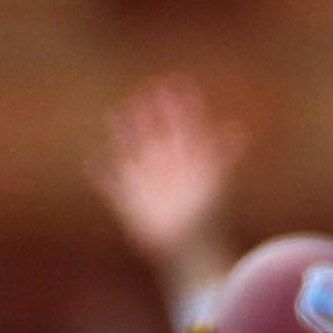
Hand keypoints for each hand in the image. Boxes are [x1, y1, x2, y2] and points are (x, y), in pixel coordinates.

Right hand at [89, 76, 243, 294]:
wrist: (191, 250)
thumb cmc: (208, 218)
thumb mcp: (216, 182)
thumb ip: (225, 157)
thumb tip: (239, 133)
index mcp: (189, 163)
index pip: (186, 127)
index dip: (182, 107)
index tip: (177, 83)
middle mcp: (169, 171)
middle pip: (158, 135)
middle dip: (152, 114)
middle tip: (145, 90)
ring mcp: (149, 186)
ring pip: (134, 153)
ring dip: (125, 134)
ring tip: (116, 114)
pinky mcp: (131, 204)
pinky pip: (112, 186)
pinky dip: (102, 174)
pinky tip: (93, 160)